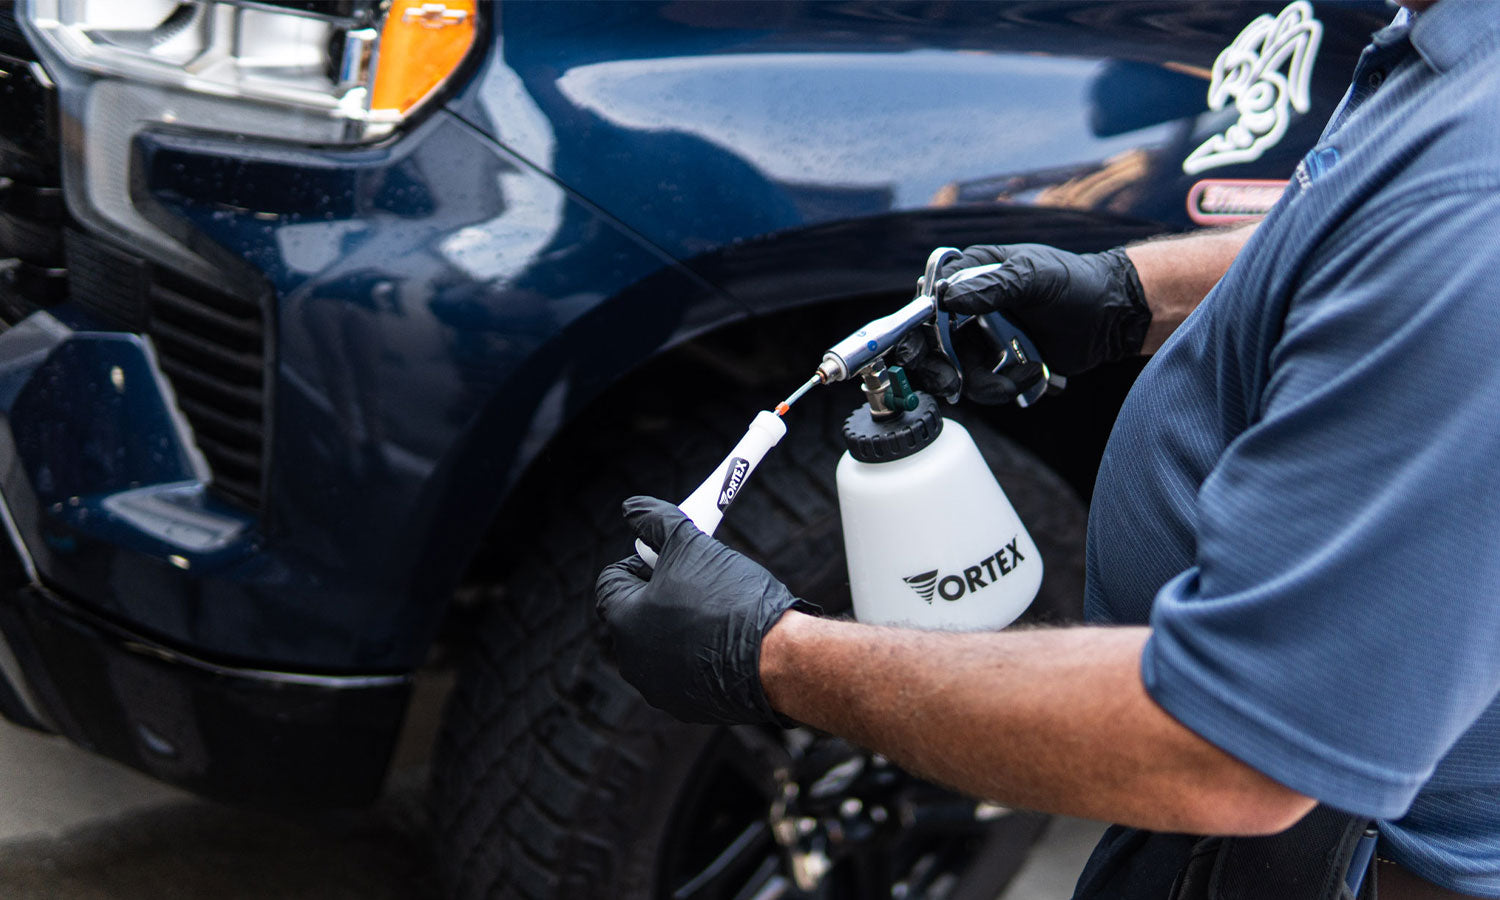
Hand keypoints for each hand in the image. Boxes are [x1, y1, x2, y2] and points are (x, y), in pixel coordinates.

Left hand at [595, 496, 816, 724]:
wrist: (778, 657)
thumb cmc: (730, 600)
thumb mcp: (692, 546)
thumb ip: (657, 523)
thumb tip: (632, 507)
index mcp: (623, 621)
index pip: (612, 580)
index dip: (642, 560)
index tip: (670, 555)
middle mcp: (632, 660)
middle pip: (635, 613)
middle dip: (661, 593)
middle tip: (696, 578)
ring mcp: (659, 688)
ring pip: (660, 644)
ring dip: (679, 625)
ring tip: (716, 610)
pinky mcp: (688, 706)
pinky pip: (684, 671)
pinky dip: (699, 655)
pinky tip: (726, 641)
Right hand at [937, 244, 1149, 374]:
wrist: (1113, 317)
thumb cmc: (1077, 284)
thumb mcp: (1033, 278)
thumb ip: (990, 287)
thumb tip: (946, 298)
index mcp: (972, 275)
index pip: (928, 301)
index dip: (920, 326)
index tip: (928, 346)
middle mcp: (970, 307)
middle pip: (931, 343)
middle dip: (941, 367)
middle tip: (955, 381)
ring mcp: (983, 338)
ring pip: (956, 372)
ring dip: (982, 383)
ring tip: (1017, 379)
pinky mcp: (999, 365)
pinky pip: (982, 386)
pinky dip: (1003, 388)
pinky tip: (1034, 373)